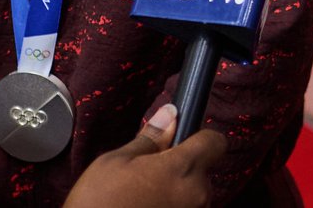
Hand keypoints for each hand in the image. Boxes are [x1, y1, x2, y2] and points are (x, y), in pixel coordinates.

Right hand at [63, 104, 226, 207]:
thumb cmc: (97, 203)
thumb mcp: (116, 161)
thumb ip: (151, 138)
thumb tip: (170, 114)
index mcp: (181, 169)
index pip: (215, 142)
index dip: (201, 137)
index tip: (183, 139)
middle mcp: (196, 195)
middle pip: (203, 170)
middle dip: (182, 167)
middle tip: (149, 172)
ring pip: (194, 193)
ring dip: (176, 190)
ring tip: (144, 196)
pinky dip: (171, 207)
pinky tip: (147, 207)